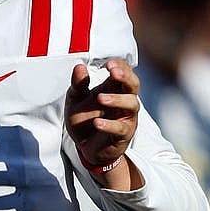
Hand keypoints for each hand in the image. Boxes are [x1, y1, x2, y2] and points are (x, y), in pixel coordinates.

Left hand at [65, 59, 139, 180]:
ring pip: (132, 104)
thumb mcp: (75, 100)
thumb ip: (78, 84)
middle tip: (113, 72)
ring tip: (100, 98)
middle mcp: (123, 101)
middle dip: (126, 76)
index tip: (108, 64)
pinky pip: (120, 128)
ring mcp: (125, 117)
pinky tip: (97, 123)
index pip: (124, 72)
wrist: (85, 147)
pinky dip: (109, 125)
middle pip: (134, 84)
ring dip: (117, 99)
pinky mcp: (123, 134)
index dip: (119, 66)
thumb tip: (80, 67)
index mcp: (113, 89)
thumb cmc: (84, 119)